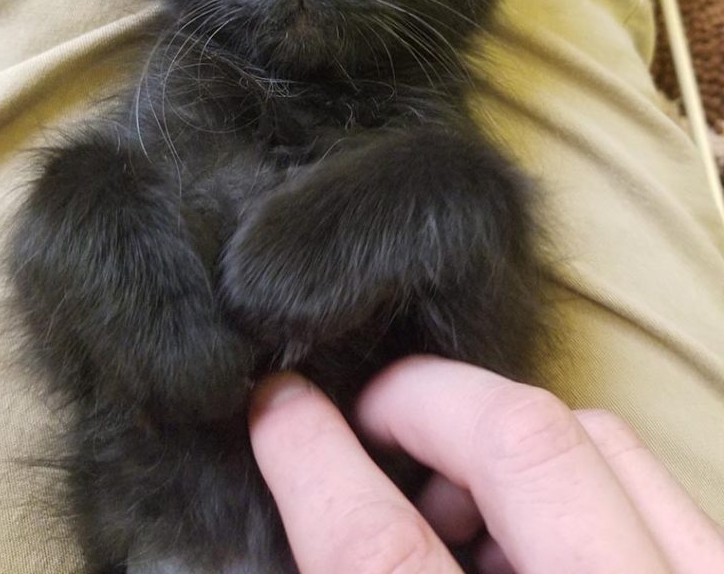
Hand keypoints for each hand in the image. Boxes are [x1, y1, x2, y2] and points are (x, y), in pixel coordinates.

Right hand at [249, 356, 723, 572]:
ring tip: (447, 490)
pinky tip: (523, 521)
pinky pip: (644, 473)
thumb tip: (307, 479)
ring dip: (500, 433)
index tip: (277, 403)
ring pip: (596, 434)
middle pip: (522, 442)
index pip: (384, 555)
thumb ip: (363, 566)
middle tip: (367, 415)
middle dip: (422, 400)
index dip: (314, 461)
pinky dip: (570, 464)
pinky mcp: (722, 572)